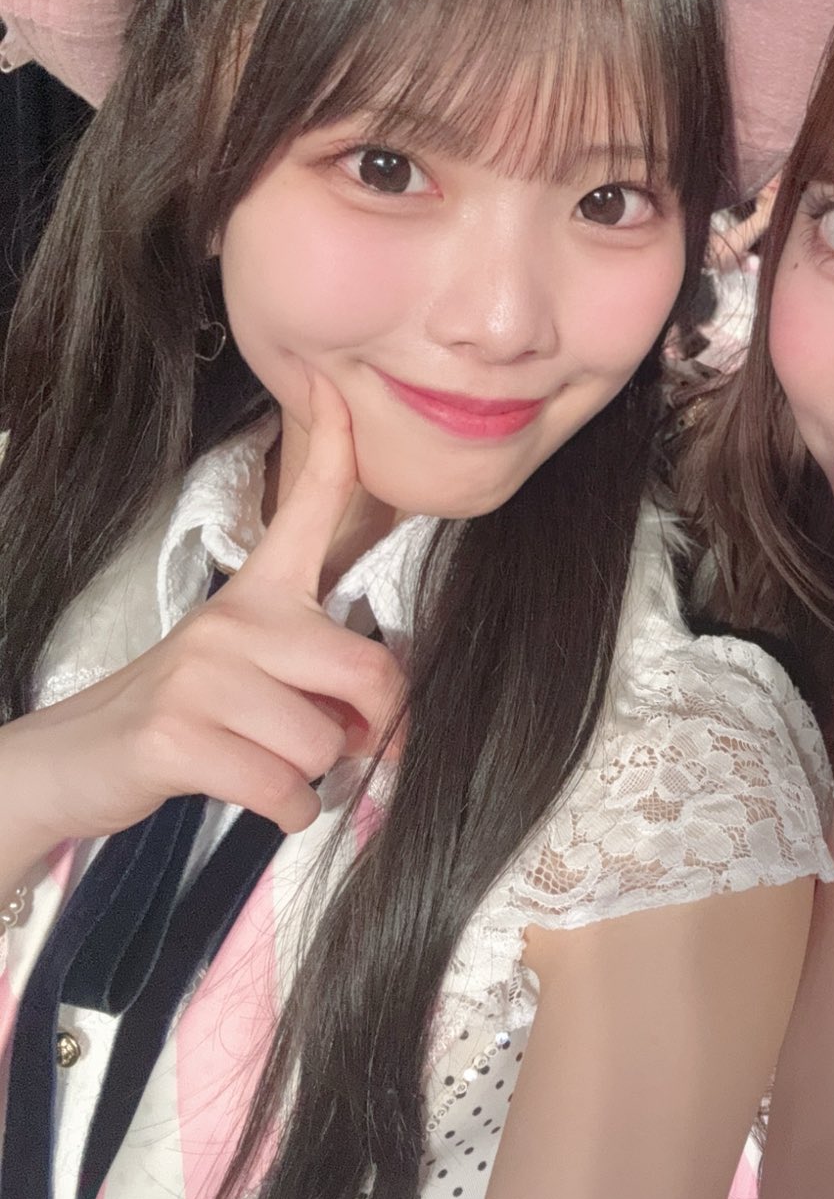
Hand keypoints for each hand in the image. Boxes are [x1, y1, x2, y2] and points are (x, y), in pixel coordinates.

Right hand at [0, 374, 404, 854]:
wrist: (74, 760)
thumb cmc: (188, 718)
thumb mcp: (250, 675)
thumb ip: (321, 677)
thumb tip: (393, 719)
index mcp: (258, 594)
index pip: (306, 506)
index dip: (333, 446)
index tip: (339, 387)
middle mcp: (234, 620)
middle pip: (370, 670)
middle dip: (370, 729)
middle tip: (338, 746)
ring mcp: (202, 675)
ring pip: (323, 743)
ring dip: (315, 778)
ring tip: (271, 767)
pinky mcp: (177, 735)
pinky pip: (283, 788)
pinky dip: (288, 812)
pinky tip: (260, 801)